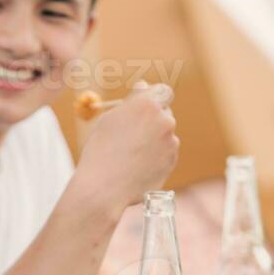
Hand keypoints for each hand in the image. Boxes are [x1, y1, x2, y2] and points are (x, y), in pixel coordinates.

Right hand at [75, 81, 179, 207]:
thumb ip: (131, 101)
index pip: (162, 91)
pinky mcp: (172, 160)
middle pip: (165, 113)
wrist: (104, 187)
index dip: (155, 98)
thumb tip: (143, 87)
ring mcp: (171, 141)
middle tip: (135, 133)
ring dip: (154, 140)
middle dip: (154, 120)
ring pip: (165, 134)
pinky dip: (156, 156)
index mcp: (146, 104)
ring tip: (131, 154)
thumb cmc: (101, 150)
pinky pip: (166, 153)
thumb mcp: (109, 119)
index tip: (146, 106)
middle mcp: (164, 119)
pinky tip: (137, 165)